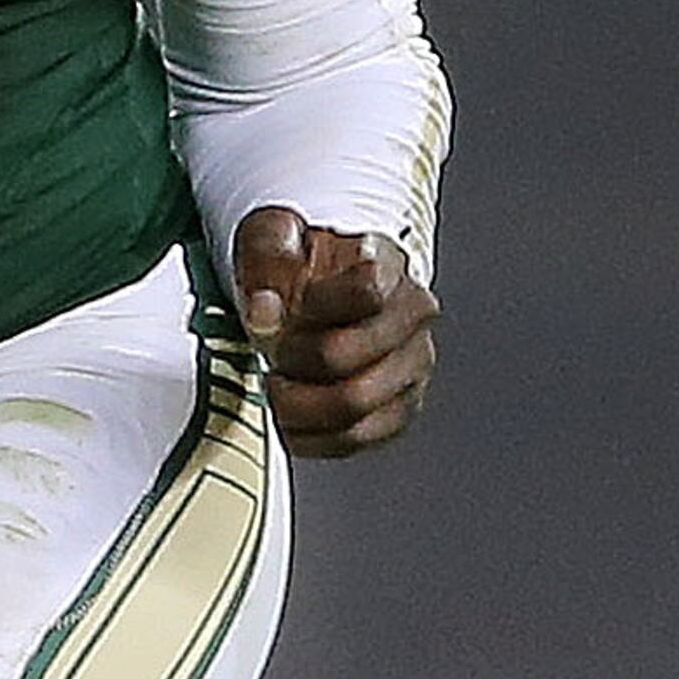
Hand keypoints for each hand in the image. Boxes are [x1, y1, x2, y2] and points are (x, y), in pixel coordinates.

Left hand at [231, 209, 436, 460]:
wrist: (324, 290)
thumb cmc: (300, 265)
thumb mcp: (271, 238)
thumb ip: (265, 263)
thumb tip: (264, 313)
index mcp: (386, 264)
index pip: (364, 291)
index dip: (310, 308)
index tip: (278, 309)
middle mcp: (413, 316)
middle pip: (345, 357)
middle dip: (291, 362)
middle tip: (270, 355)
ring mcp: (413, 366)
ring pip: (353, 407)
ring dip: (298, 405)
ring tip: (278, 386)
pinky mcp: (401, 409)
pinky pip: (356, 439)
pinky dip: (312, 437)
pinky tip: (290, 418)